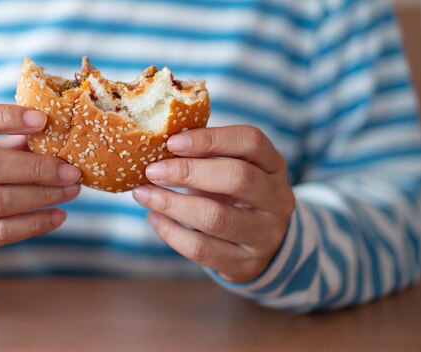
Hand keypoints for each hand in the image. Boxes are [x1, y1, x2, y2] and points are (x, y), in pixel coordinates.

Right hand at [0, 102, 80, 270]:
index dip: (3, 116)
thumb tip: (60, 135)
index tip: (43, 119)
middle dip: (36, 167)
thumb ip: (11, 143)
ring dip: (42, 195)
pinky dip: (35, 223)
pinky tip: (58, 215)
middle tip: (70, 169)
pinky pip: (2, 232)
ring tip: (71, 190)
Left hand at [132, 126, 294, 282]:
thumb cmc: (234, 195)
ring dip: (172, 204)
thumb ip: (205, 155)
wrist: (260, 246)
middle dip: (188, 172)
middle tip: (152, 170)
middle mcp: (277, 199)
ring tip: (143, 194)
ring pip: (216, 218)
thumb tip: (158, 145)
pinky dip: (171, 232)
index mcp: (274, 165)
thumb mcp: (230, 169)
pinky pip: (201, 249)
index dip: (211, 139)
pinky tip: (154, 217)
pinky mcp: (245, 264)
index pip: (251, 141)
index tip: (172, 142)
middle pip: (238, 178)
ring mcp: (265, 235)